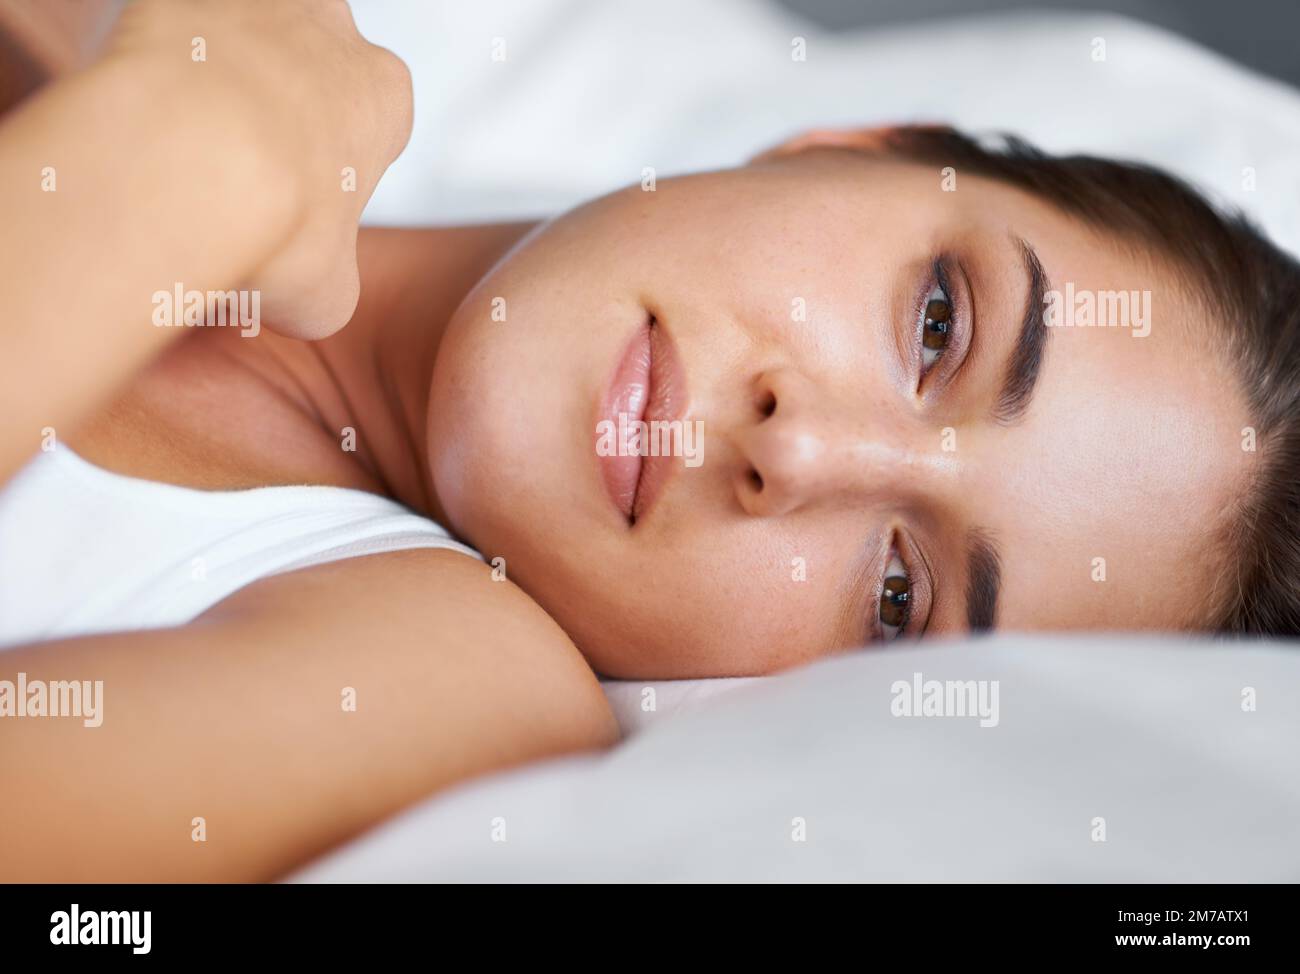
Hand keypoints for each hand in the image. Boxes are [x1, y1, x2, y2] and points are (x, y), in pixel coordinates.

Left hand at [102, 0, 412, 337]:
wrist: (182, 169)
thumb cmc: (269, 222)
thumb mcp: (328, 296)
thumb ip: (328, 283)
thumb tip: (306, 296)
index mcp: (383, 94)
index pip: (369, 123)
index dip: (332, 170)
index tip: (299, 206)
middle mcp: (328, 27)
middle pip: (304, 67)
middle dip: (277, 111)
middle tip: (237, 176)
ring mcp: (251, 1)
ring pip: (236, 38)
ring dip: (215, 82)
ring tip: (180, 149)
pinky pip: (163, 31)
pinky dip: (152, 69)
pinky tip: (140, 125)